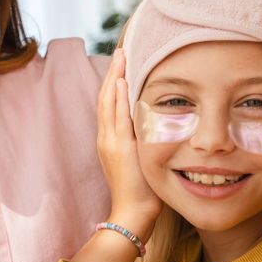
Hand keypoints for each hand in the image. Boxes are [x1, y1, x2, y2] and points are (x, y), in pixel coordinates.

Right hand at [97, 49, 161, 238]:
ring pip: (108, 102)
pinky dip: (117, 96)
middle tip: (121, 49)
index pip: (110, 103)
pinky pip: (116, 116)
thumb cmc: (141, 192)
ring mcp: (110, 141)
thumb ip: (143, 142)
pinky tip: (122, 80)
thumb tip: (156, 126)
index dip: (115, 81)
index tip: (122, 62)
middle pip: (105, 96)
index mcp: (110, 139)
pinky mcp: (118, 147)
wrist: (132, 212)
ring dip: (114, 77)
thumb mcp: (140, 160)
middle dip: (113, 72)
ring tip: (120, 55)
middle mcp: (106, 137)